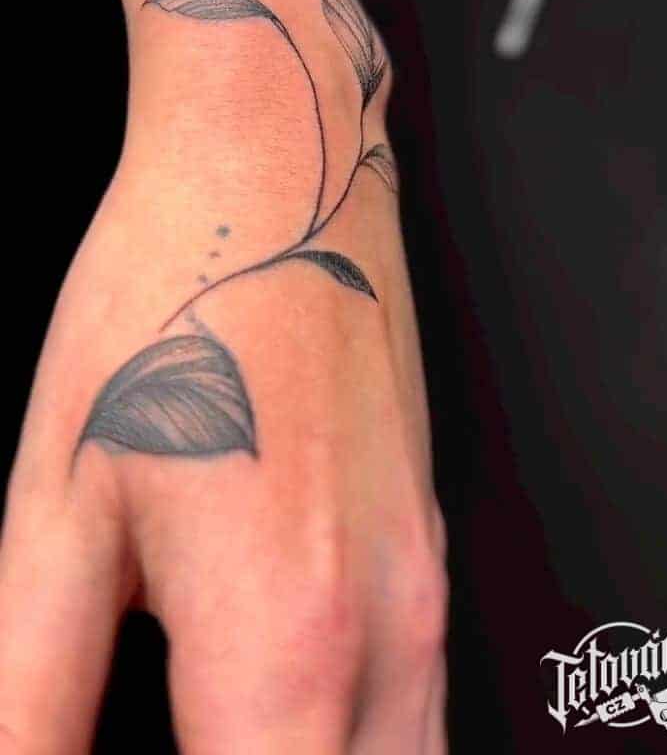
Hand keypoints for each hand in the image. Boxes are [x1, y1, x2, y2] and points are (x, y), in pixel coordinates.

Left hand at [0, 97, 447, 754]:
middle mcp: (386, 642)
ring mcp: (423, 596)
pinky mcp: (425, 554)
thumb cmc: (171, 310)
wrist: (284, 171)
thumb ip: (27, 703)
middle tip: (163, 737)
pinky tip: (256, 715)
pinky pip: (415, 719)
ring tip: (202, 726)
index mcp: (284, 651)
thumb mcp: (55, 516)